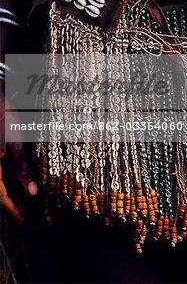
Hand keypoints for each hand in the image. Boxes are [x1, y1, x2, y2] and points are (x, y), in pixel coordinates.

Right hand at [0, 84, 37, 222]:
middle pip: (0, 190)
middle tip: (27, 214)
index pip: (2, 196)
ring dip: (11, 191)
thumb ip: (22, 169)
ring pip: (0, 181)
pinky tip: (19, 180)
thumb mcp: (17, 144)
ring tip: (26, 200)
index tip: (25, 220)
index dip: (14, 209)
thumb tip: (31, 192)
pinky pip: (1, 171)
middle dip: (13, 203)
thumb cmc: (5, 117)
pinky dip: (9, 178)